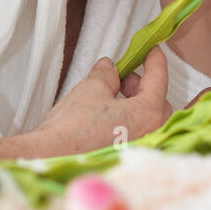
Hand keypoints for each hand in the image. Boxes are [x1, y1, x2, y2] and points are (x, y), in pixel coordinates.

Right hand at [28, 49, 172, 155]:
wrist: (50, 159)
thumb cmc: (72, 129)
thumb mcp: (91, 89)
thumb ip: (106, 75)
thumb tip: (109, 68)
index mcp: (148, 114)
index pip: (159, 80)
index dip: (154, 61)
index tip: (151, 50)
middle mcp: (151, 134)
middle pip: (157, 101)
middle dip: (142, 84)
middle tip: (125, 74)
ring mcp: (140, 148)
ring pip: (147, 118)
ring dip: (134, 102)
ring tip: (112, 93)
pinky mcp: (127, 157)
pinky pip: (137, 132)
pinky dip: (128, 119)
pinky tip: (109, 113)